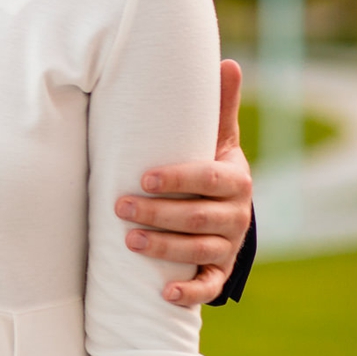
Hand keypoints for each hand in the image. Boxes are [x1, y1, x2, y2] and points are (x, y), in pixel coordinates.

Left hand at [115, 59, 254, 305]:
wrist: (226, 207)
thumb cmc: (209, 163)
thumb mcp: (216, 136)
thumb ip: (217, 106)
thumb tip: (228, 61)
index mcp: (235, 179)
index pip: (209, 178)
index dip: (179, 178)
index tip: (144, 178)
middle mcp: (236, 215)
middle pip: (200, 217)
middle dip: (159, 214)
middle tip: (119, 208)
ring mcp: (228, 245)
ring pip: (201, 251)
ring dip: (166, 249)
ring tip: (129, 243)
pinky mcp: (220, 271)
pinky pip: (210, 287)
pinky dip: (191, 293)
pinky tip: (165, 294)